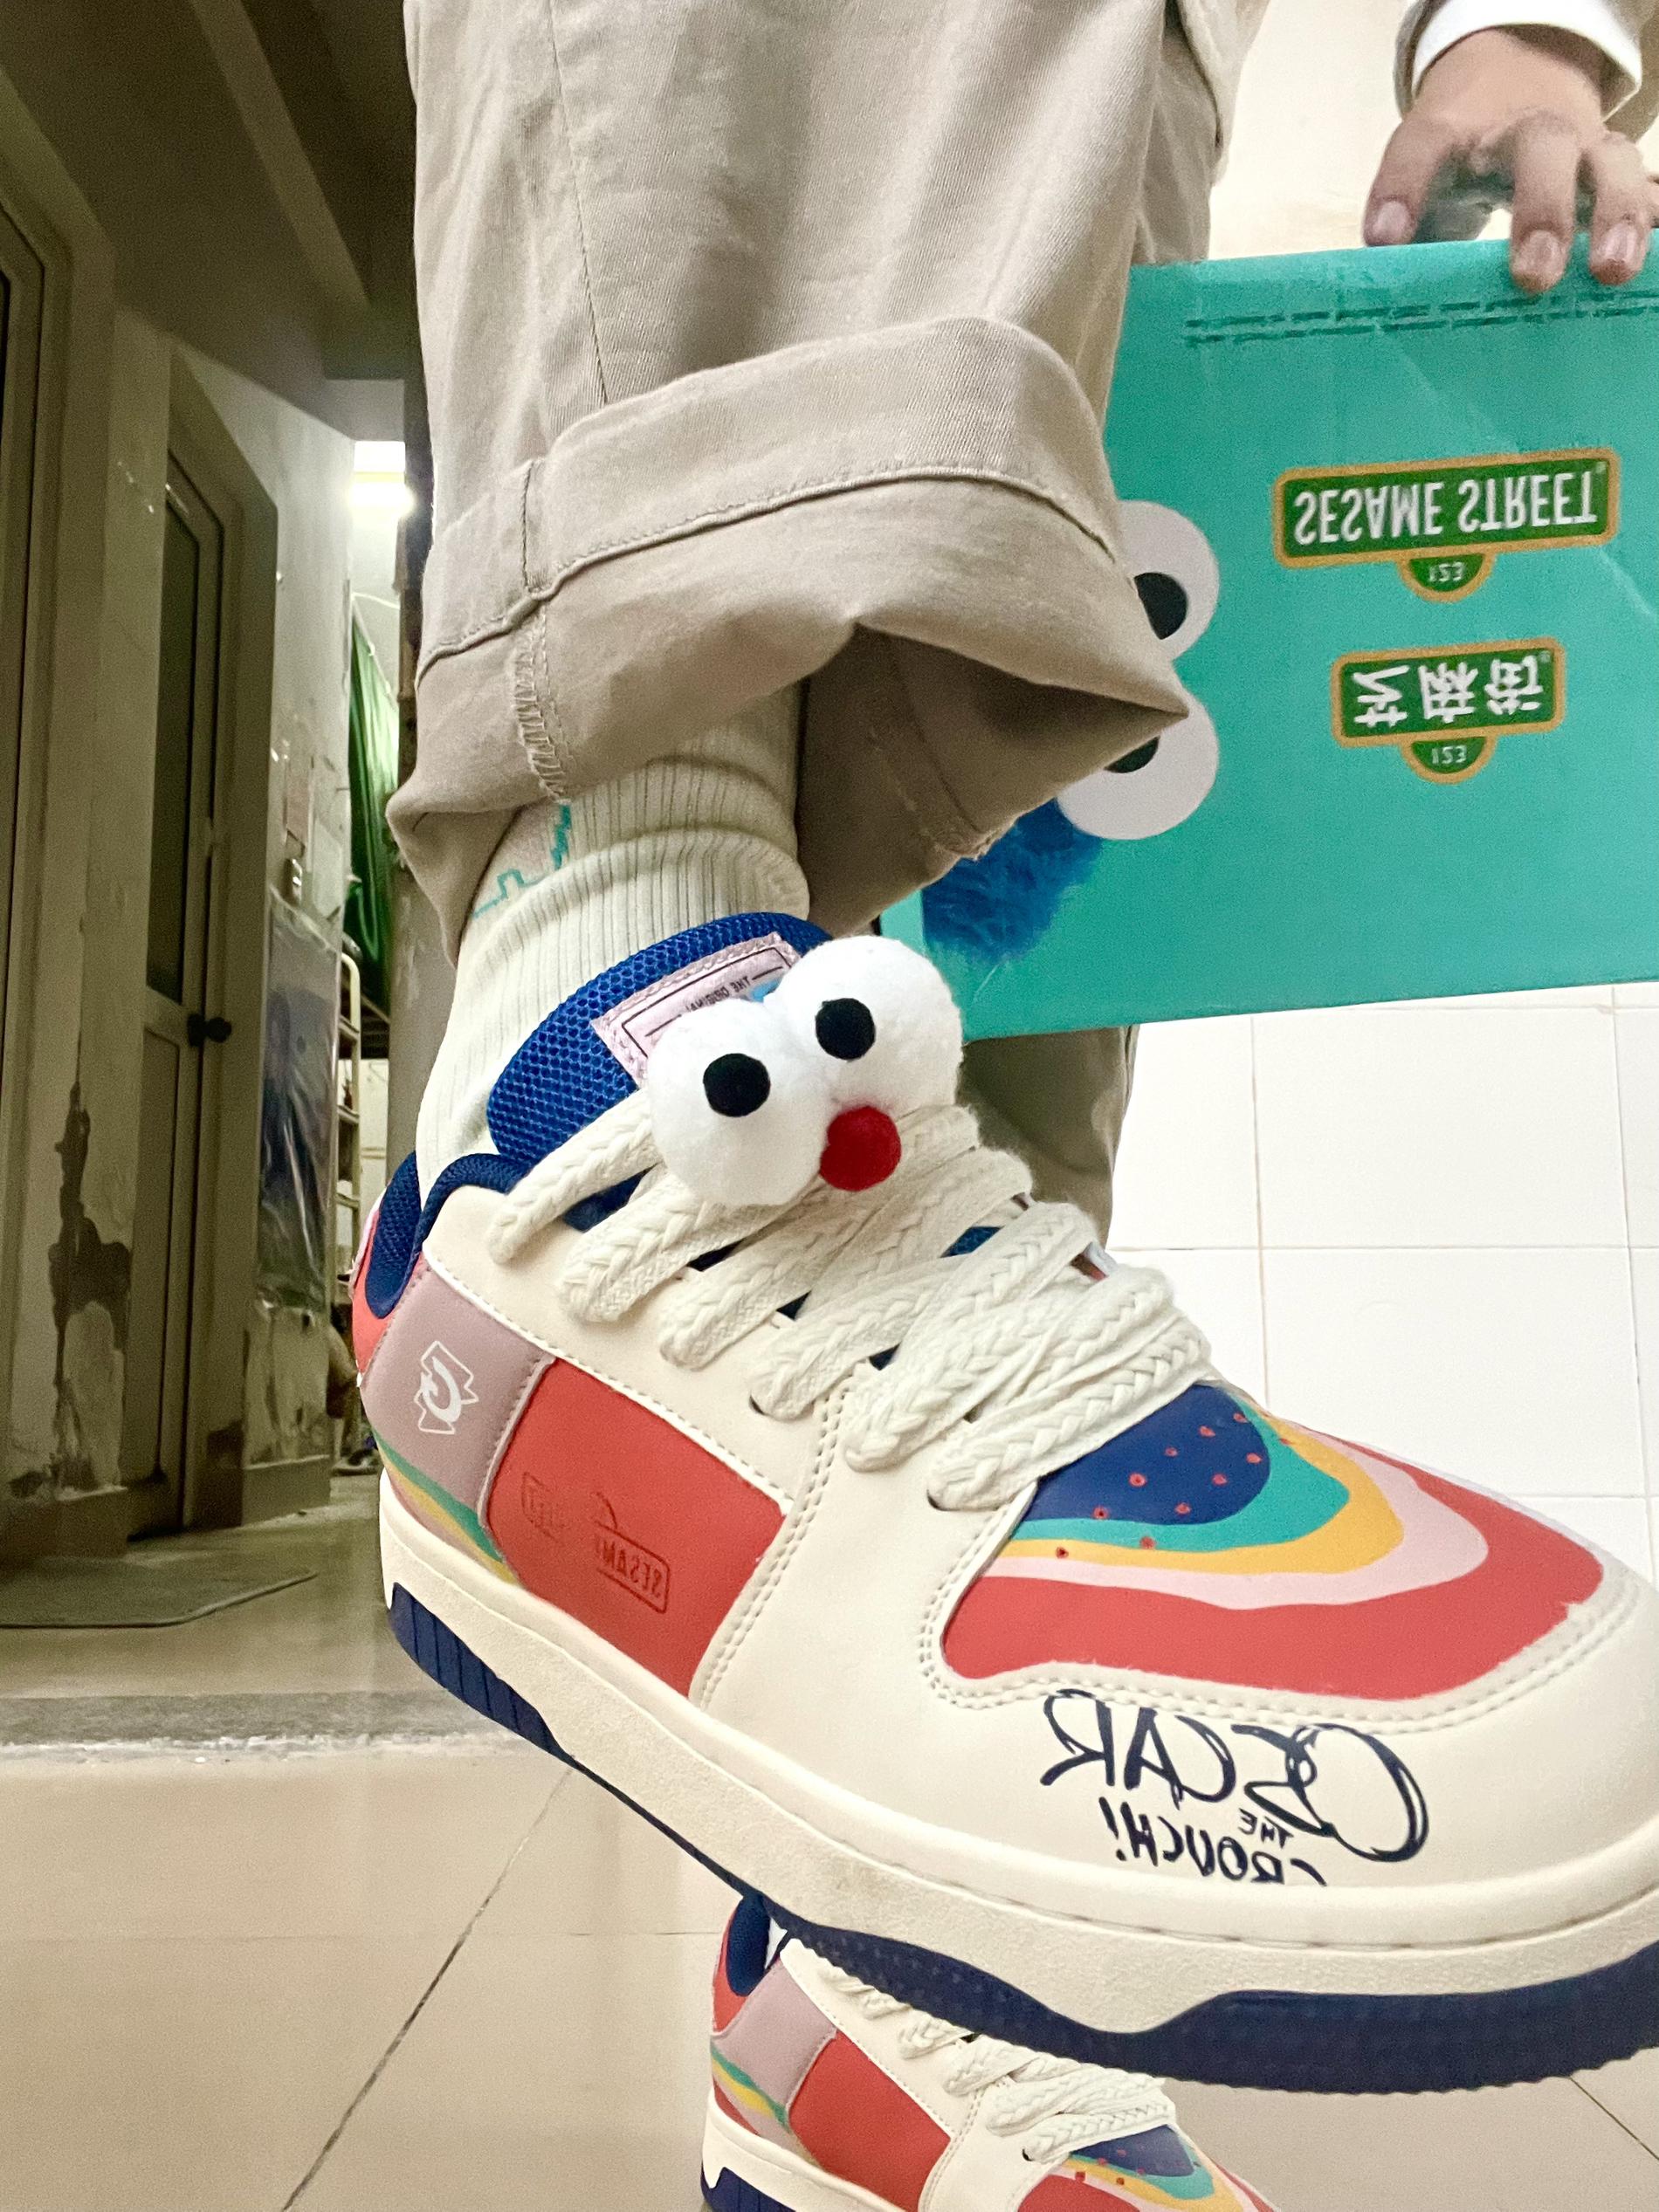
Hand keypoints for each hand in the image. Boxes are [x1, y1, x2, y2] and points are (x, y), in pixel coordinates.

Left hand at [1365, 26, 1656, 291]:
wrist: (1516, 89)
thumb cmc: (1458, 163)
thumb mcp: (1422, 185)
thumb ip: (1401, 233)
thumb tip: (1376, 300)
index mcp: (1457, 132)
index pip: (1423, 145)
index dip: (1403, 187)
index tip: (1385, 239)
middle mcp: (1524, 130)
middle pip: (1539, 148)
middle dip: (1541, 210)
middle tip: (1532, 277)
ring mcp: (1580, 144)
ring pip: (1608, 161)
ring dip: (1615, 214)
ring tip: (1611, 271)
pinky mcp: (1614, 169)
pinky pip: (1647, 186)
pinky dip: (1654, 215)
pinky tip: (1655, 252)